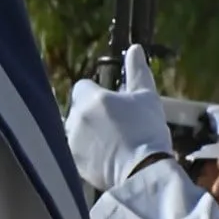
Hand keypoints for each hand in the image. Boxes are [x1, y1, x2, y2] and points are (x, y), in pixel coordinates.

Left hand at [68, 45, 174, 191]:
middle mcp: (74, 115)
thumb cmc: (148, 129)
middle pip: (77, 109)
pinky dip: (84, 153)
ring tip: (110, 145)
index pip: (83, 87)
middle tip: (115, 128)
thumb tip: (136, 48)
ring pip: (74, 130)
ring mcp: (69, 139)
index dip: (97, 94)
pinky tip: (103, 159)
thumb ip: (138, 72)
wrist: (143, 169)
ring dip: (86, 133)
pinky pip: (72, 151)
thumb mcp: (147, 97)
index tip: (113, 106)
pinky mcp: (69, 160)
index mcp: (91, 97)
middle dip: (91, 114)